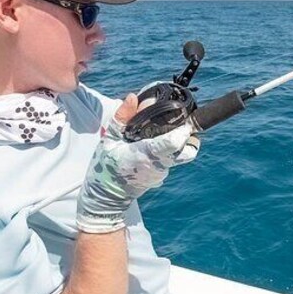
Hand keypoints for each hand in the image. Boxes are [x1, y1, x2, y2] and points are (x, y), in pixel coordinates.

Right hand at [76, 94, 199, 232]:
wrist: (106, 196)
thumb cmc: (105, 166)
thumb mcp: (109, 139)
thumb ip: (123, 117)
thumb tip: (133, 97)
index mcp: (144, 154)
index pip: (173, 143)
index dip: (182, 130)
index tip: (182, 118)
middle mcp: (158, 165)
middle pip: (186, 149)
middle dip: (187, 134)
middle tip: (179, 120)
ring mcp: (162, 172)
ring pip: (181, 154)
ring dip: (178, 141)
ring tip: (165, 129)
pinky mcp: (162, 175)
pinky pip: (172, 159)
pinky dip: (169, 148)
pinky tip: (155, 141)